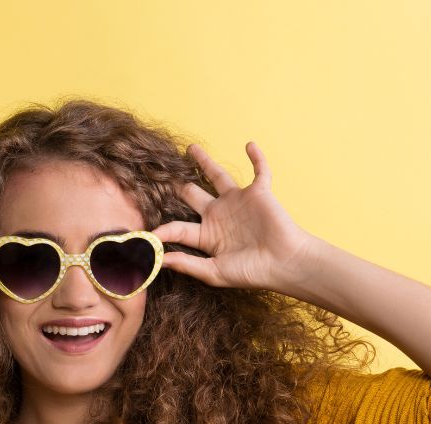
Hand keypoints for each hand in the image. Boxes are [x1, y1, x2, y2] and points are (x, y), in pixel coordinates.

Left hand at [151, 142, 321, 293]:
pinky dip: (257, 157)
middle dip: (177, 185)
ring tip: (191, 149)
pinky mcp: (259, 193)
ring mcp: (238, 202)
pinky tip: (249, 145)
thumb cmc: (251, 272)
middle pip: (192, 194)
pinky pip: (259, 170)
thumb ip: (188, 265)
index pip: (178, 228)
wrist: (284, 264)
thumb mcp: (215, 272)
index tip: (147, 235)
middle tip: (160, 173)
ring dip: (205, 162)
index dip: (162, 231)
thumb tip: (160, 261)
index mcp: (207, 235)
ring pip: (217, 176)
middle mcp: (219, 215)